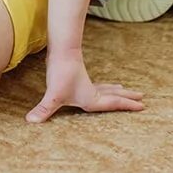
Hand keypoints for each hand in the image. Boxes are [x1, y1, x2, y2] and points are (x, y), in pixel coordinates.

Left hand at [26, 51, 143, 122]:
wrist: (61, 51)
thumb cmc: (60, 74)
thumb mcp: (52, 96)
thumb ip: (43, 110)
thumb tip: (30, 121)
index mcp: (91, 99)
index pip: (113, 104)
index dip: (127, 105)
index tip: (142, 106)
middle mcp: (93, 92)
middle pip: (114, 96)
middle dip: (127, 98)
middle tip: (142, 98)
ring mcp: (87, 83)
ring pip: (107, 88)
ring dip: (118, 91)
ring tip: (125, 89)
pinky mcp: (81, 76)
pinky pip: (98, 84)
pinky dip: (105, 86)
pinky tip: (104, 85)